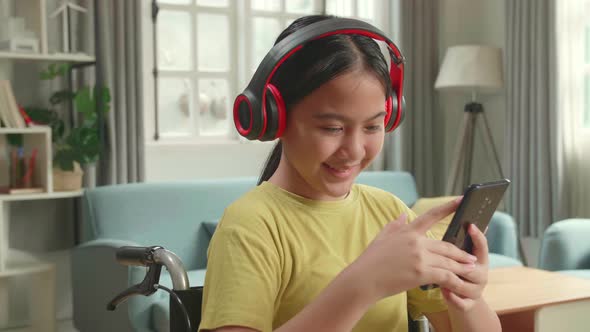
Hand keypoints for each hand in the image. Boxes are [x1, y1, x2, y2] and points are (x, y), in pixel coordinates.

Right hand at [348, 197, 478, 301]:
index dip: (448, 207)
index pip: (431, 215)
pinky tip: (460, 283)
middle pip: (446, 245)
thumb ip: (395, 225)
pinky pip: (444, 275)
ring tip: (472, 270)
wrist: (363, 279)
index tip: (462, 200)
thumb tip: (403, 214)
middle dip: (461, 253)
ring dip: (462, 266)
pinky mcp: (421, 273)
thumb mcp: (381, 237)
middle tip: (472, 257)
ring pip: (448, 261)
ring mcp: (419, 257)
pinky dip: (454, 280)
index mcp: (407, 231)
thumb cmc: (370, 260)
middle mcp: (416, 241)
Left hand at [441, 223, 489, 311]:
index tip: (471, 225)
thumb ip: (451, 240)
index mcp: (477, 258)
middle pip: (474, 267)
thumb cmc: (452, 270)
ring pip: (467, 285)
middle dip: (459, 263)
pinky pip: (463, 302)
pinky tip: (444, 292)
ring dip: (452, 281)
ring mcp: (476, 290)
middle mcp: (480, 273)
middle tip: (445, 257)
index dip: (478, 236)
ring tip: (439, 276)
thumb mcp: (451, 255)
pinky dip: (453, 298)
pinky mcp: (468, 304)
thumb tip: (450, 216)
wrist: (458, 298)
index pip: (482, 245)